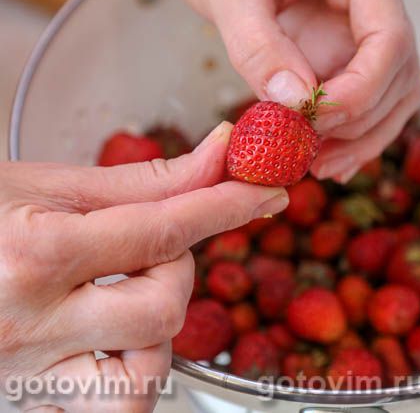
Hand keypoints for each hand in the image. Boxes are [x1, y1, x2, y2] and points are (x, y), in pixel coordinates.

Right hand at [0, 123, 287, 411]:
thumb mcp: (45, 187)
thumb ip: (140, 182)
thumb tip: (216, 157)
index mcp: (32, 253)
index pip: (163, 228)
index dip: (227, 205)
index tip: (266, 191)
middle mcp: (27, 324)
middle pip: (162, 308)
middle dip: (176, 269)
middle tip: (149, 245)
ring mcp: (28, 374)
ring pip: (147, 370)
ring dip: (158, 324)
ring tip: (122, 291)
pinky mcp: (32, 401)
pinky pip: (114, 405)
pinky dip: (135, 373)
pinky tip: (115, 339)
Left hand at [147, 0, 419, 181]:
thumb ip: (260, 45)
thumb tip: (295, 103)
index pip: (391, 36)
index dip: (362, 87)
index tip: (317, 118)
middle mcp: (370, 2)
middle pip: (399, 72)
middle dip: (360, 118)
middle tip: (312, 149)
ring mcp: (357, 32)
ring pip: (390, 95)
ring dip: (361, 137)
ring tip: (319, 165)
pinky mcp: (338, 56)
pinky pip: (361, 102)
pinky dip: (347, 135)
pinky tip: (322, 158)